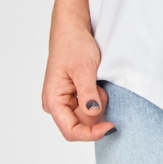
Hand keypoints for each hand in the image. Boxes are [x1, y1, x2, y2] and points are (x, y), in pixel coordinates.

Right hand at [41, 18, 114, 141]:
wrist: (72, 30)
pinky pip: (88, 107)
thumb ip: (88, 93)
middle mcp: (55, 104)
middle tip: (101, 88)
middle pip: (80, 125)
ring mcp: (64, 101)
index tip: (109, 126)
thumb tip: (93, 114)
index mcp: (53, 100)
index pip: (70, 130)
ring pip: (86, 116)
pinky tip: (96, 83)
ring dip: (97, 103)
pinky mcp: (72, 97)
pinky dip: (96, 98)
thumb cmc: (73, 45)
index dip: (91, 133)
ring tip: (97, 82)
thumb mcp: (84, 69)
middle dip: (96, 111)